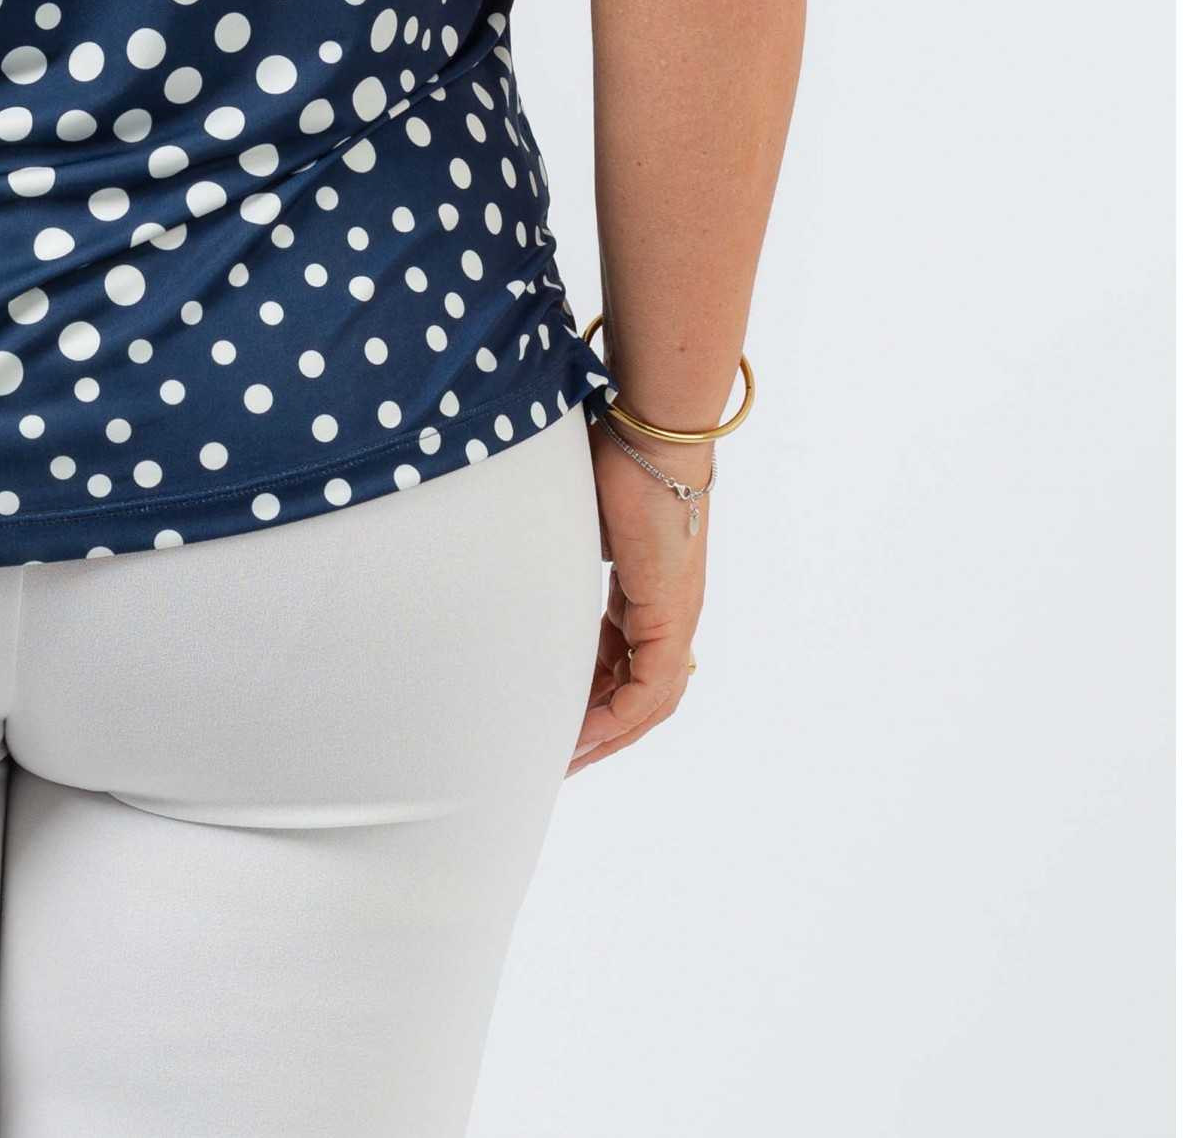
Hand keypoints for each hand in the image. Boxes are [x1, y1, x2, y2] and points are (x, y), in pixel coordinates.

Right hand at [570, 421, 709, 773]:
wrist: (651, 427)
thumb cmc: (613, 448)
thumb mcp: (575, 515)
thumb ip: (559, 544)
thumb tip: (512, 535)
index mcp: (649, 587)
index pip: (625, 660)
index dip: (594, 694)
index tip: (557, 717)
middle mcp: (669, 607)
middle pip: (642, 692)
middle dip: (601, 730)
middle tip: (558, 759)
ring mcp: (675, 612)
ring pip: (649, 700)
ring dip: (608, 734)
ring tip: (564, 760)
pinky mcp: (672, 614)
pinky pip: (650, 690)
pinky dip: (618, 719)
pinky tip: (584, 736)